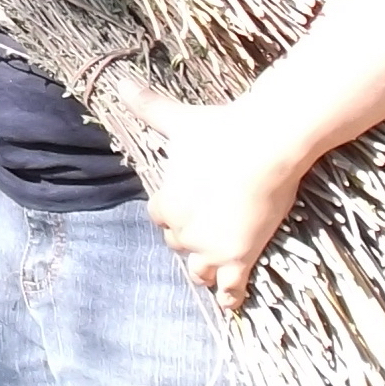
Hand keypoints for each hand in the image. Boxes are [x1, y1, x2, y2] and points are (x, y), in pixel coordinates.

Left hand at [121, 81, 307, 312]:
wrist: (265, 146)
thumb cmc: (221, 131)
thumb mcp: (179, 121)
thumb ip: (148, 106)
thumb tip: (120, 83)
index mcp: (166, 203)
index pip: (160, 217)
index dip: (173, 212)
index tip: (187, 205)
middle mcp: (183, 231)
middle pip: (179, 244)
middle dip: (190, 239)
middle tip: (208, 228)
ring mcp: (211, 248)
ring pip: (199, 271)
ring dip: (204, 269)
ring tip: (213, 267)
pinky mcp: (240, 258)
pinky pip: (230, 289)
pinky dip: (229, 297)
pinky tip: (230, 302)